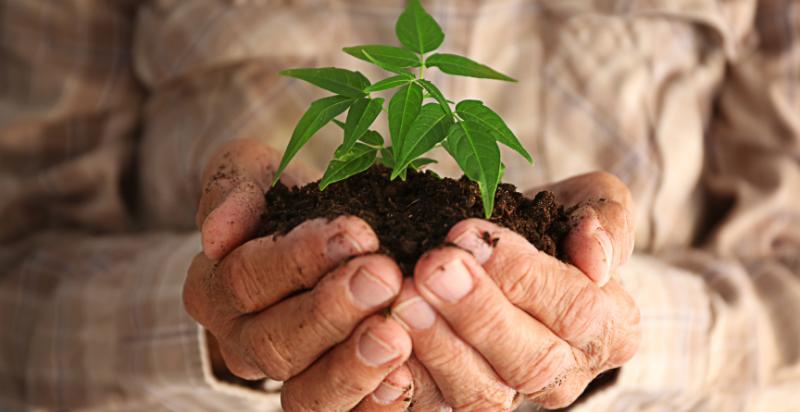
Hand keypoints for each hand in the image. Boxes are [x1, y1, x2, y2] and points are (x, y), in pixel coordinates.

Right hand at [184, 139, 414, 409]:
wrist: (312, 240)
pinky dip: (374, 406)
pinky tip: (405, 380)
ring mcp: (285, 379)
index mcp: (214, 289)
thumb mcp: (251, 173)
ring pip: (305, 394)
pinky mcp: (328, 399)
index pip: (247, 278)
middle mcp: (242, 343)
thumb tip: (218, 233)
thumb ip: (233, 189)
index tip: (356, 233)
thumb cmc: (282, 201)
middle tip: (384, 278)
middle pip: (276, 341)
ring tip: (396, 335)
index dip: (298, 259)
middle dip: (333, 310)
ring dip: (352, 365)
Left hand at [391, 172, 640, 409]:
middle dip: (477, 312)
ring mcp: (514, 396)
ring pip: (482, 394)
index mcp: (610, 328)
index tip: (467, 235)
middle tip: (430, 268)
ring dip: (438, 346)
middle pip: (531, 361)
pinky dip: (406, 381)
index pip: (576, 310)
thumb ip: (606, 220)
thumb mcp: (593, 204)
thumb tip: (596, 257)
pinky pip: (434, 406)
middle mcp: (566, 374)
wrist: (519, 259)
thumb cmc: (555, 227)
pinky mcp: (464, 401)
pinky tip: (380, 340)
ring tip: (403, 299)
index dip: (523, 275)